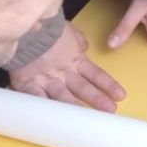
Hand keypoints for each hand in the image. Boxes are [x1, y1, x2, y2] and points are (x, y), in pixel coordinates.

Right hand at [9, 23, 124, 110]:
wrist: (25, 25)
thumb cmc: (48, 27)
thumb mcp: (69, 32)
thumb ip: (78, 42)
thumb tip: (84, 47)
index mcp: (76, 60)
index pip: (96, 74)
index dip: (108, 85)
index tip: (121, 96)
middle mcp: (64, 73)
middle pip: (83, 88)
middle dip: (97, 100)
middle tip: (111, 110)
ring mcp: (46, 80)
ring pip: (63, 97)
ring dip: (75, 109)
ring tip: (86, 121)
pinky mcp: (28, 84)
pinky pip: (36, 99)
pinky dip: (43, 109)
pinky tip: (51, 121)